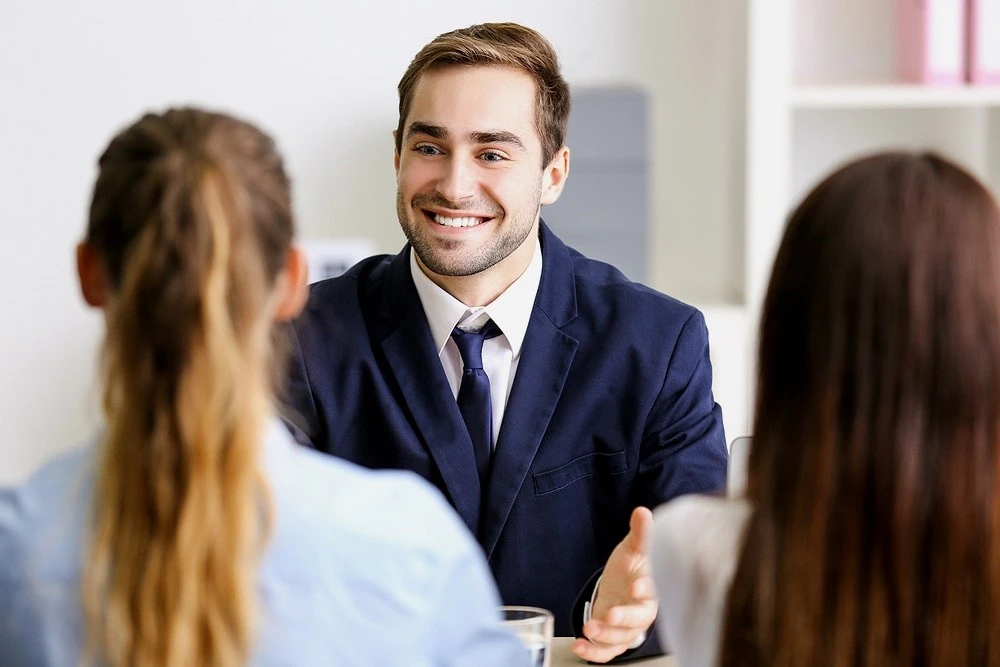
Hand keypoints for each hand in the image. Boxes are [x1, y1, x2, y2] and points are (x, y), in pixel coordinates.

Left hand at [571, 507, 657, 662]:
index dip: (647, 589)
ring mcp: (628, 628)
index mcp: (651, 590)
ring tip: (588, 627)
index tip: (637, 586)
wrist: (622, 587)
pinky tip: (579, 646)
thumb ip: (641, 533)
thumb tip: (642, 511)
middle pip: (639, 621)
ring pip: (621, 639)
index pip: (653, 592)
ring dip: (605, 636)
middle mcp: (642, 613)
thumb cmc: (632, 568)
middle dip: (625, 619)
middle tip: (611, 615)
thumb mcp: (634, 548)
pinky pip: (606, 651)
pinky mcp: (613, 639)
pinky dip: (593, 652)